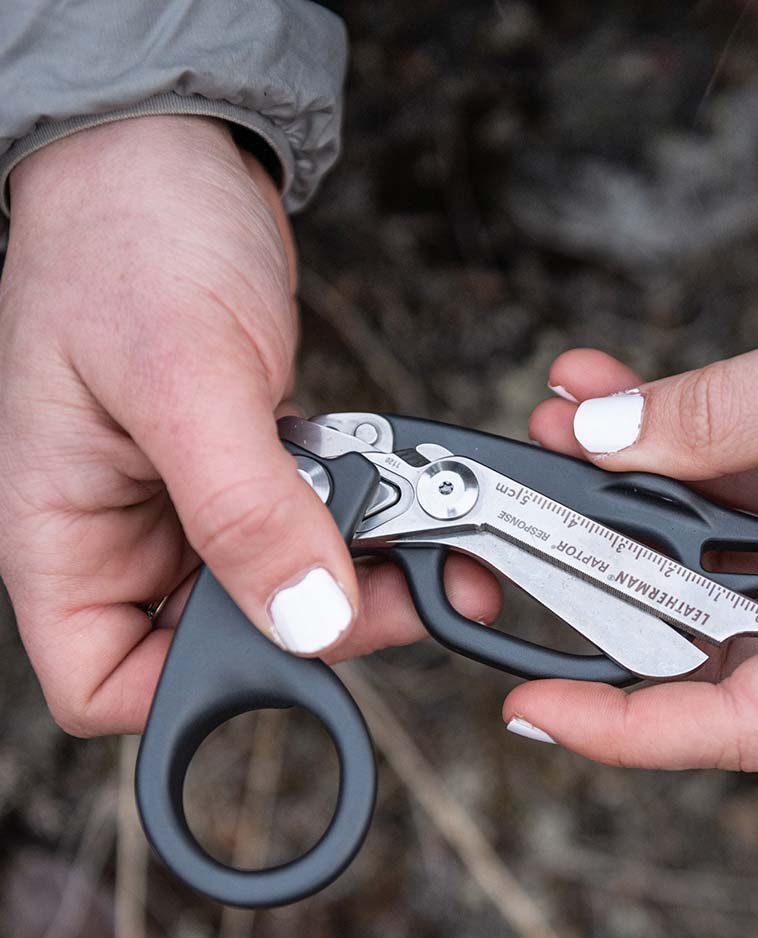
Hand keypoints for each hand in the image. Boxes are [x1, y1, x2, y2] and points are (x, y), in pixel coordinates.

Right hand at [0, 116, 497, 735]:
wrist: (170, 158)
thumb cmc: (130, 237)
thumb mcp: (184, 377)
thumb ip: (243, 507)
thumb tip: (304, 619)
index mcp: (65, 536)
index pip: (103, 683)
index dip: (194, 694)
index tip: (294, 645)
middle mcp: (126, 539)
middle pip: (223, 646)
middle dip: (318, 625)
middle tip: (397, 581)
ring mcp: (192, 511)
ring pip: (283, 593)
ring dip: (362, 577)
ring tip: (426, 536)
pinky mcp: (249, 478)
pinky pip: (313, 533)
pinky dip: (366, 527)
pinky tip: (407, 502)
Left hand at [509, 183, 757, 768]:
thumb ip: (717, 416)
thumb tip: (604, 440)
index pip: (752, 723)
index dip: (633, 730)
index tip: (541, 708)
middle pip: (719, 637)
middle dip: (614, 569)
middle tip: (532, 518)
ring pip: (723, 556)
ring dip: (641, 490)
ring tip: (572, 420)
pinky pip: (749, 495)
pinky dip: (688, 449)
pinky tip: (623, 397)